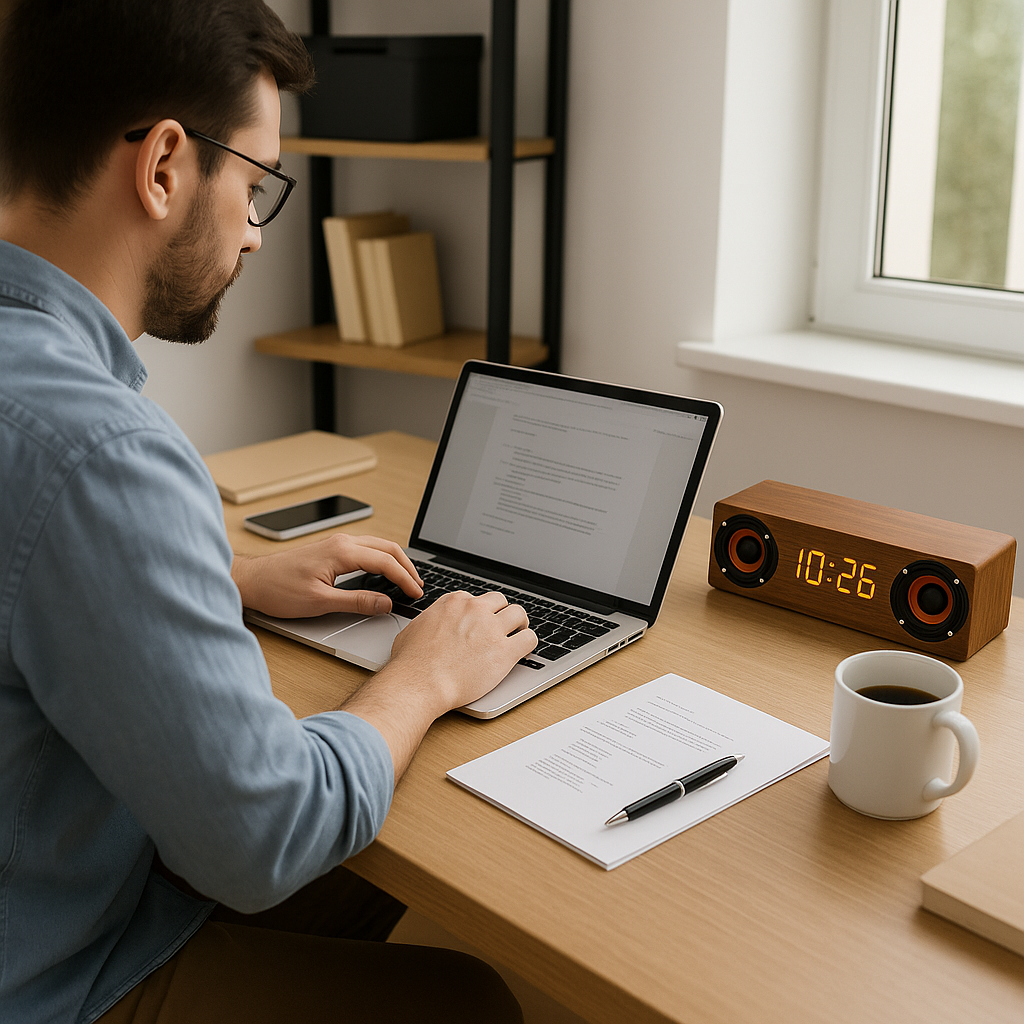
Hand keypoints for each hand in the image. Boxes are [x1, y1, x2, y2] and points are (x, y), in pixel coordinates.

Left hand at [231, 534, 422, 618]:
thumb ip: (357, 602)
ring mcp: (336, 543)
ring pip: (378, 546)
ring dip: (396, 561)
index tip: (416, 594)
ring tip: (407, 580)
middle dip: (407, 567)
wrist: (253, 580)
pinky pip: (366, 549)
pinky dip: (382, 559)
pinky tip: (384, 572)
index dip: (405, 579)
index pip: (386, 562)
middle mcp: (341, 542)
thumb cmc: (278, 589)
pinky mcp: (331, 549)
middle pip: (387, 548)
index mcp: (342, 551)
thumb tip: (385, 603)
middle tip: (418, 587)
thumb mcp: (320, 602)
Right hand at [341, 591, 537, 777]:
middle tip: (504, 627)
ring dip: (520, 625)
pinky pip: (529, 639)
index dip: (481, 613)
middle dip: (503, 614)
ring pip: (519, 614)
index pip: (477, 599)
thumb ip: (431, 621)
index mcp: (455, 603)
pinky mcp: (504, 651)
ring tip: (518, 636)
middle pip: (501, 602)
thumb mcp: (414, 629)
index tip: (482, 623)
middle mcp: (475, 610)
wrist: (419, 683)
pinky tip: (524, 652)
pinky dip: (529, 644)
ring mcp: (492, 629)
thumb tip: (431, 624)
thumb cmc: (411, 662)